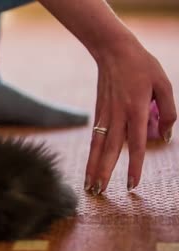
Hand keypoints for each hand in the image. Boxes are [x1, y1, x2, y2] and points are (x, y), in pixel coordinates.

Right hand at [84, 43, 175, 194]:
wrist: (113, 51)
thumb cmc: (141, 66)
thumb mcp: (163, 84)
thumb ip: (167, 111)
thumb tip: (165, 135)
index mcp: (135, 110)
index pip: (135, 145)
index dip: (134, 166)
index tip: (131, 185)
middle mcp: (117, 116)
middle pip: (109, 150)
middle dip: (103, 173)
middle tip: (98, 193)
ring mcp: (105, 115)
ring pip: (97, 146)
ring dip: (92, 167)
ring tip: (88, 186)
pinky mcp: (98, 113)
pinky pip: (94, 138)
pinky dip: (91, 154)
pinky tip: (89, 165)